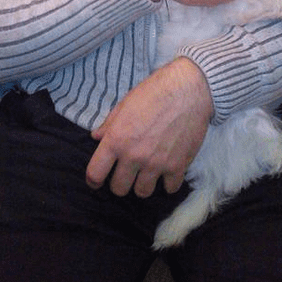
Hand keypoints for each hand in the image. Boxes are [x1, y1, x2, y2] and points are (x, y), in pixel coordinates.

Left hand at [86, 57, 212, 197]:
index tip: (97, 180)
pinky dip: (167, 182)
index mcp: (116, 139)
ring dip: (142, 184)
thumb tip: (97, 137)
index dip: (93, 179)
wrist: (188, 89)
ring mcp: (156, 164)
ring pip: (142, 192)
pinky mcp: (177, 167)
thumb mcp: (126, 103)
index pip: (95, 173)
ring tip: (146, 172)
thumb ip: (109, 124)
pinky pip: (168, 189)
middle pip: (118, 189)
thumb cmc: (154, 91)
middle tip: (126, 172)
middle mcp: (134, 156)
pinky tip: (167, 170)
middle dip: (119, 181)